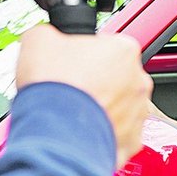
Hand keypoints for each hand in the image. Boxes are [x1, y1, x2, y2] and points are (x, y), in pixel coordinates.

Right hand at [16, 27, 151, 166]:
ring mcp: (137, 113)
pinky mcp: (131, 142)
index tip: (71, 64)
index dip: (84, 55)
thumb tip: (47, 37)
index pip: (106, 46)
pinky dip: (101, 135)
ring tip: (71, 113)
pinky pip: (117, 134)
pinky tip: (80, 132)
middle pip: (116, 77)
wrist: (55, 134)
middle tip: (70, 89)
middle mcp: (138, 81)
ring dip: (100, 109)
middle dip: (96, 83)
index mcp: (124, 50)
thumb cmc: (53, 88)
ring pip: (119, 107)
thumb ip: (51, 34)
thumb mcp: (38, 39)